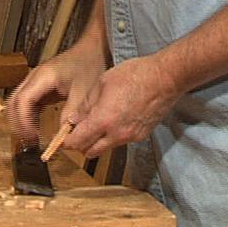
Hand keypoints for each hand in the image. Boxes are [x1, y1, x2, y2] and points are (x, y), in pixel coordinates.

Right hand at [5, 43, 108, 142]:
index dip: (24, 121)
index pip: (23, 100)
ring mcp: (35, 82)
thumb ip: (73, 113)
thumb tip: (64, 134)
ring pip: (17, 104)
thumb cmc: (89, 63)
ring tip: (30, 139)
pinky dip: (27, 117)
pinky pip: (26, 104)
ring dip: (20, 121)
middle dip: (17, 124)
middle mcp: (35, 78)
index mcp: (43, 76)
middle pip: (13, 103)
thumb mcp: (84, 91)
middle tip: (27, 142)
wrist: (93, 50)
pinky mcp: (40, 87)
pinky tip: (35, 129)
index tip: (31, 136)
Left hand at [61, 56, 180, 158]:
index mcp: (103, 120)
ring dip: (97, 141)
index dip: (66, 142)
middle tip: (77, 131)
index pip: (77, 142)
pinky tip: (115, 119)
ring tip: (97, 122)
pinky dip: (113, 136)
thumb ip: (86, 105)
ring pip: (105, 148)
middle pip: (89, 152)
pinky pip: (120, 141)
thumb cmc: (135, 75)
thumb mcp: (102, 83)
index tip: (62, 137)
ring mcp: (130, 137)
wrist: (165, 78)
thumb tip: (73, 119)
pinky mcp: (141, 136)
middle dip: (80, 144)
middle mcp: (116, 134)